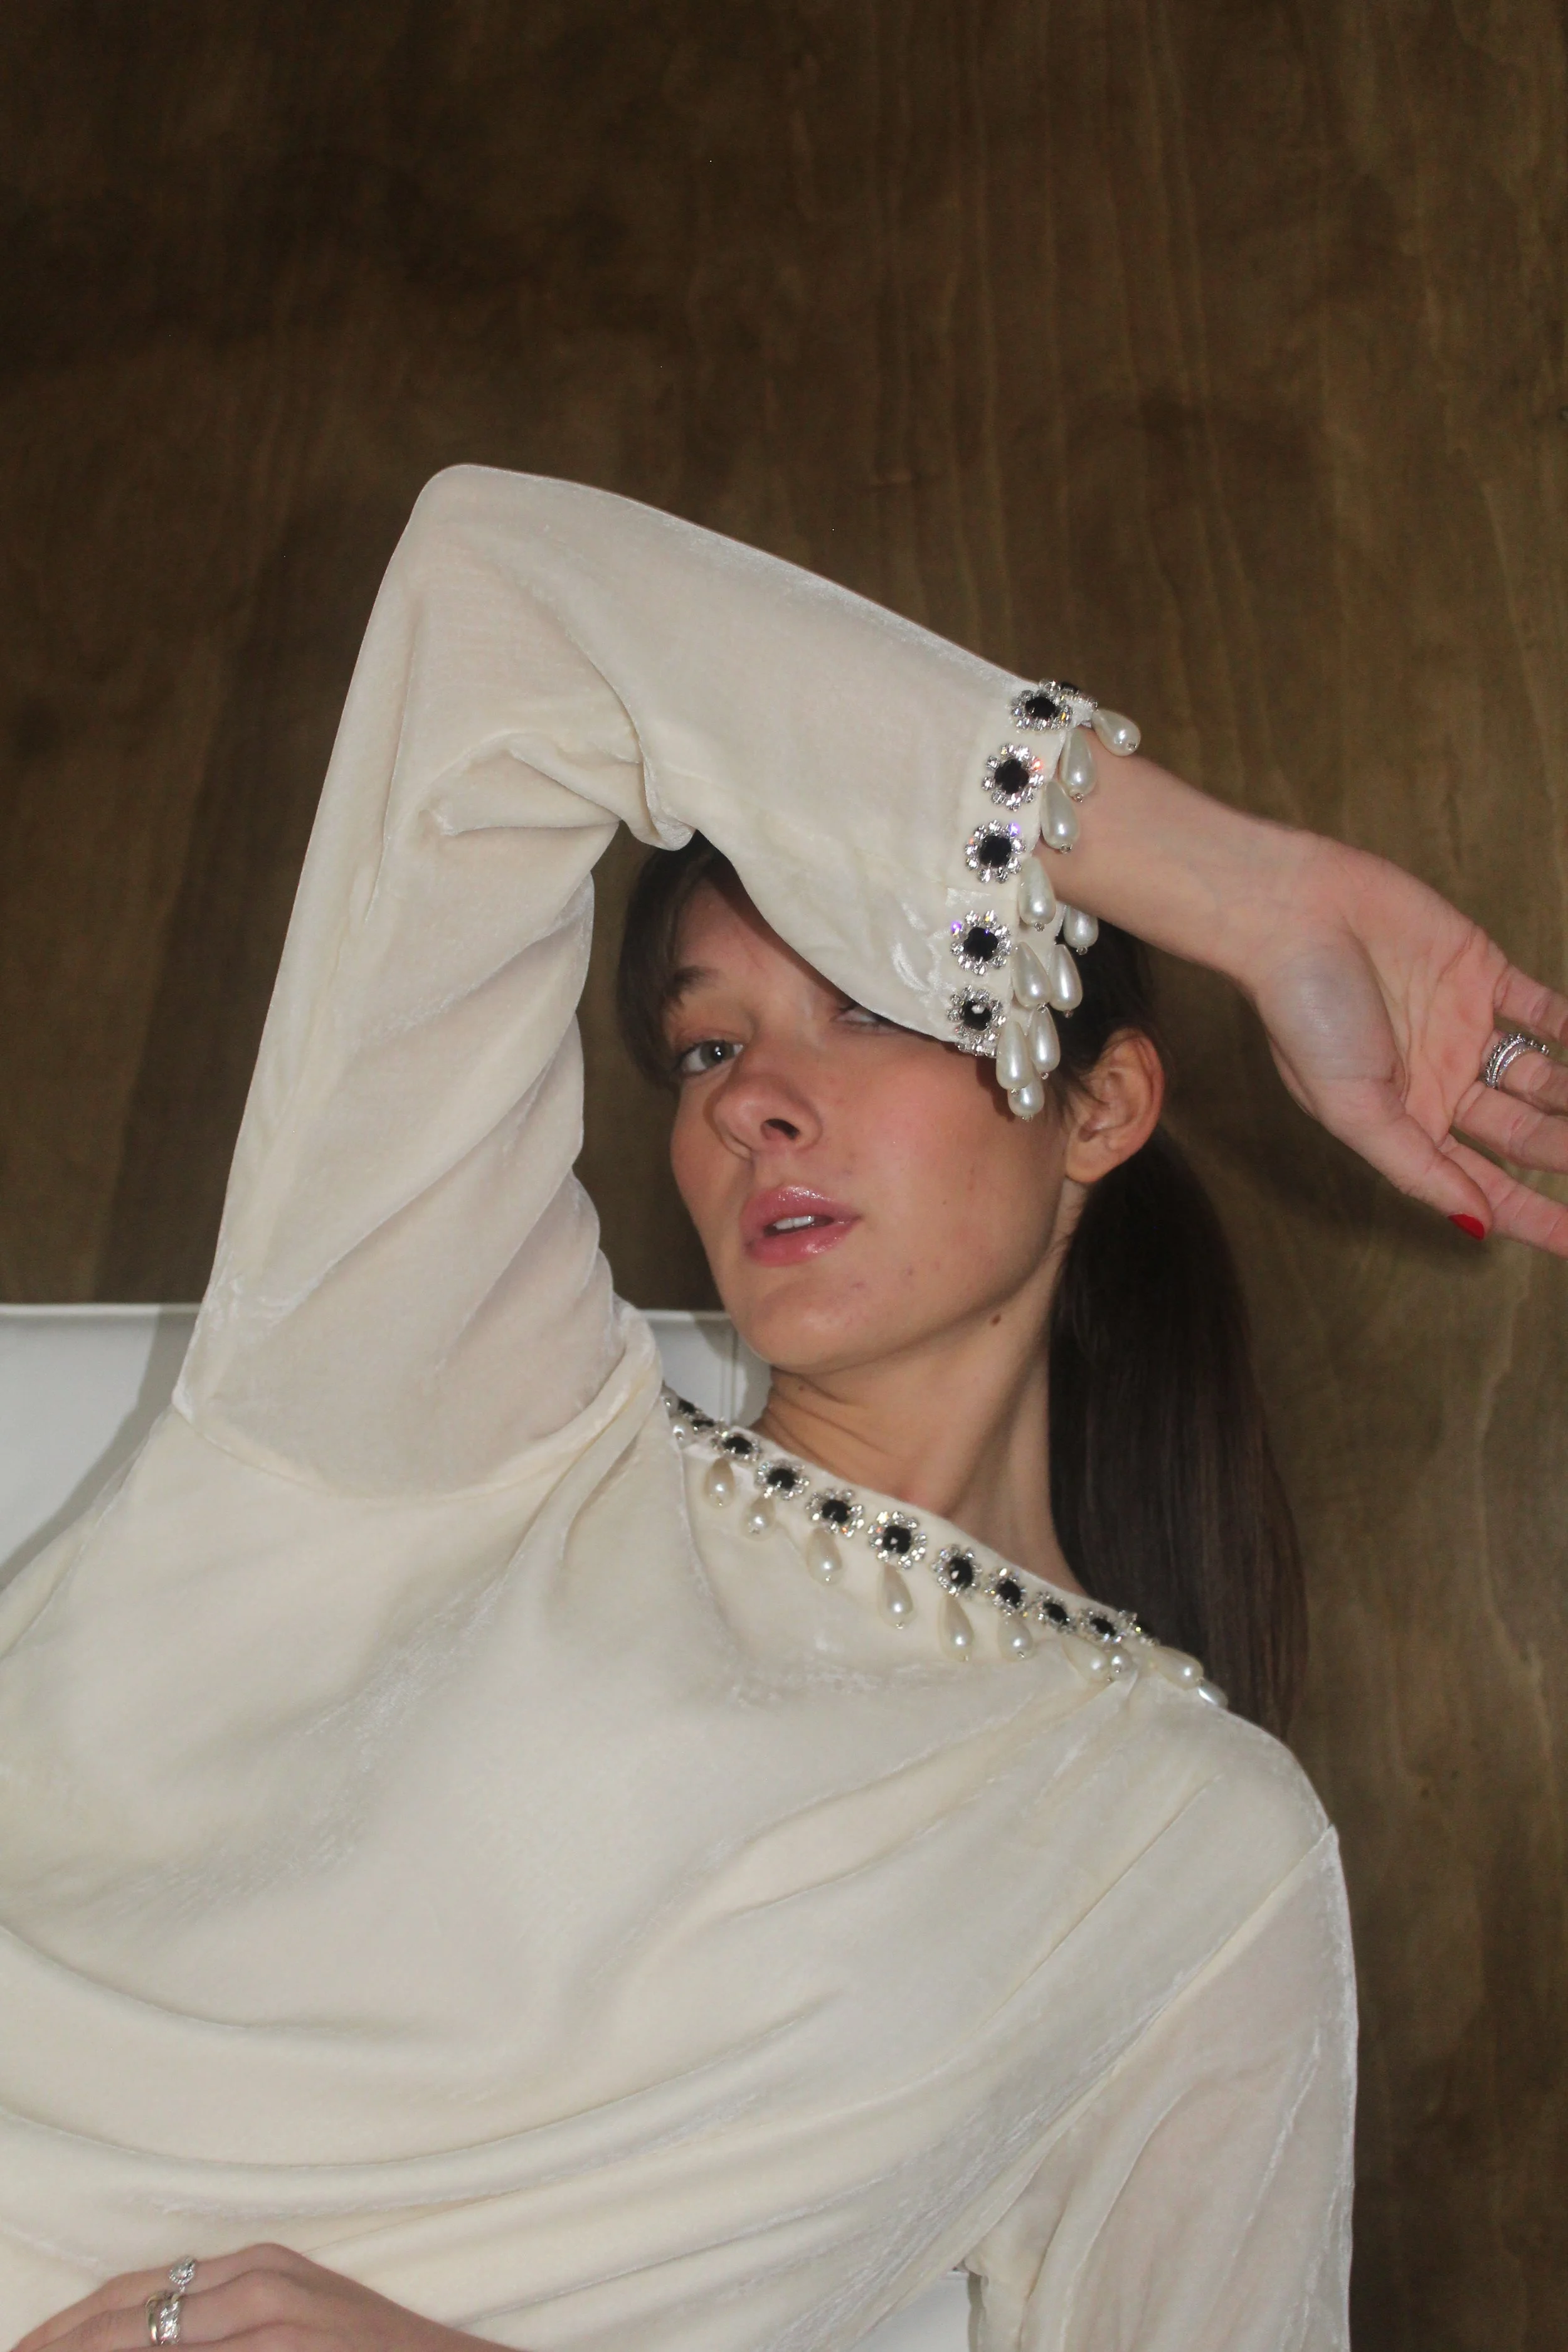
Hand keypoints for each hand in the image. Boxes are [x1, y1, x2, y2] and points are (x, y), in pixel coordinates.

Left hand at [11, 2247, 479, 2351]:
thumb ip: (221, 2326)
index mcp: (252, 2265)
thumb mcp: (293, 2321)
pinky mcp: (287, 2350)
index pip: (131, 2292)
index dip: (67, 2328)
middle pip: (126, 2316)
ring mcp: (270, 2319)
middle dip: (62, 2348)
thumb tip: (149, 2341)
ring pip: (149, 2342)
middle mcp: (254, 2281)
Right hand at [1240, 835, 1567, 1252]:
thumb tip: (1477, 1224)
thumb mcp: (1354, 1110)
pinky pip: (1546, 1010)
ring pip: (1544, 1077)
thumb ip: (1417, 1167)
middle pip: (1523, 1133)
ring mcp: (1466, 1026)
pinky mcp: (1483, 972)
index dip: (1531, 1215)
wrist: (1293, 916)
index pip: (1482, 1181)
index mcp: (1407, 1120)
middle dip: (1562, 1152)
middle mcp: (1443, 1080)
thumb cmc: (1303, 1016)